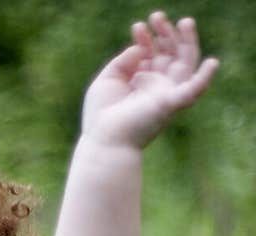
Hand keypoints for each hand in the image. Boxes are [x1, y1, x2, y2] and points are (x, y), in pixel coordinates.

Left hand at [81, 11, 218, 149]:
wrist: (105, 141)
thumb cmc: (101, 116)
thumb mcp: (108, 79)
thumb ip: (123, 60)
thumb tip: (140, 47)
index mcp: (140, 83)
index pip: (151, 54)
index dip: (146, 38)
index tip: (137, 27)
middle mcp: (155, 87)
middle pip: (170, 54)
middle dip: (166, 33)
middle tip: (157, 16)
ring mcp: (164, 94)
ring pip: (184, 64)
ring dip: (186, 42)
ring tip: (183, 21)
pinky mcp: (169, 104)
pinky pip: (193, 91)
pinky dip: (204, 79)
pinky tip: (212, 63)